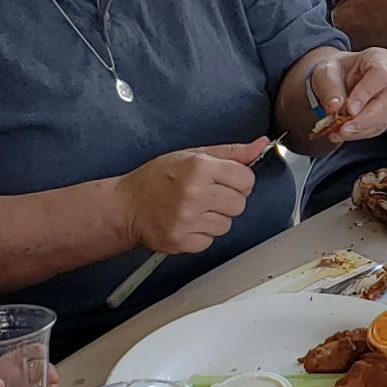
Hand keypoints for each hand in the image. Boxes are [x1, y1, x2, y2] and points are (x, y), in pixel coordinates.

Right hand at [115, 140, 266, 253]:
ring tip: (194, 209)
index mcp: (199, 167)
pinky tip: (187, 223)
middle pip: (240, 203)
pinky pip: (210, 241)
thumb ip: (230, 152)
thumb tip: (260, 145)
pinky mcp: (182, 241)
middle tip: (206, 195)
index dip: (238, 180)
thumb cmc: (156, 178)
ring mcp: (188, 220)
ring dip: (215, 218)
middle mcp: (195, 194)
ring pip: (227, 225)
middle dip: (227, 200)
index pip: (246, 178)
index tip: (225, 181)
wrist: (126, 206)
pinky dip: (202, 234)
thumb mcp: (191, 155)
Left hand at [309, 47, 386, 141]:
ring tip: (338, 133)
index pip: (380, 74)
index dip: (366, 92)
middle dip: (365, 119)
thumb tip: (335, 108)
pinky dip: (360, 133)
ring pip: (385, 117)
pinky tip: (343, 134)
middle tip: (343, 129)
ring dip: (361, 129)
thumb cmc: (335, 70)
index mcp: (379, 58)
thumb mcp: (326, 72)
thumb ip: (330, 88)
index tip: (349, 109)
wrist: (338, 79)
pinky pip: (378, 127)